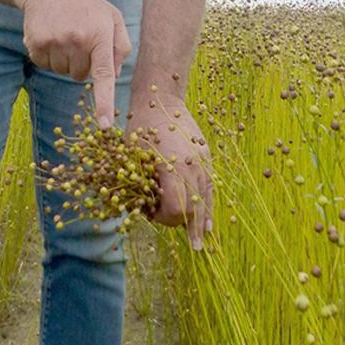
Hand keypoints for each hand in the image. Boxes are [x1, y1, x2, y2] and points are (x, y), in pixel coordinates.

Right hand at [21, 0, 131, 127]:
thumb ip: (121, 46)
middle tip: (78, 38)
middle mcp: (78, 39)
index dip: (103, 102)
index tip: (103, 125)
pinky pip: (44, 65)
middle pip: (80, 77)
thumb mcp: (113, 17)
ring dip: (63, 59)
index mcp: (101, 34)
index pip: (104, 75)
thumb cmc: (86, 5)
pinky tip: (50, 35)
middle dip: (80, 64)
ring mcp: (55, 41)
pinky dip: (47, 55)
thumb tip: (115, 75)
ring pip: (61, 73)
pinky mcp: (36, 42)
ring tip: (64, 34)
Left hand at [127, 91, 211, 248]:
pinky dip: (209, 200)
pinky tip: (208, 213)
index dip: (164, 219)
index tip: (152, 214)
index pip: (176, 210)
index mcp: (173, 169)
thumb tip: (143, 211)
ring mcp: (203, 160)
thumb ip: (142, 186)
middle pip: (196, 208)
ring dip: (204, 217)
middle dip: (189, 226)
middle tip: (194, 246)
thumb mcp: (134, 158)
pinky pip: (210, 183)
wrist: (160, 98)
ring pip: (207, 197)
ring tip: (204, 236)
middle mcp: (193, 167)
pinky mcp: (206, 154)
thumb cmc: (141, 127)